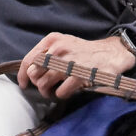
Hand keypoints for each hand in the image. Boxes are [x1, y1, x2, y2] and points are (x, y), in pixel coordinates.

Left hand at [19, 33, 135, 99]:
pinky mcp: (79, 75)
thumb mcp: (64, 43)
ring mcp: (69, 62)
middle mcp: (59, 49)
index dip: (23, 75)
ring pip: (44, 84)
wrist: (112, 53)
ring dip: (48, 92)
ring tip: (55, 91)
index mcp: (53, 40)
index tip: (24, 84)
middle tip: (46, 86)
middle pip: (34, 74)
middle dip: (38, 83)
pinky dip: (62, 94)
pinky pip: (59, 92)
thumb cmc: (85, 51)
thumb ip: (46, 53)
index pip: (28, 60)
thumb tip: (29, 72)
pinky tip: (69, 90)